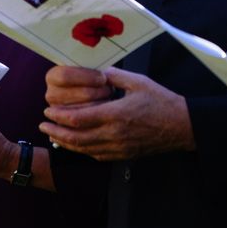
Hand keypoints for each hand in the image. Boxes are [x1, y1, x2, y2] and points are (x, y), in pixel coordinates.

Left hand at [40, 67, 194, 160]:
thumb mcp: (138, 82)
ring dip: (65, 142)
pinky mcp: (125, 154)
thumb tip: (95, 72)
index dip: (59, 117)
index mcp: (116, 114)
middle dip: (56, 131)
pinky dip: (82, 150)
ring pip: (85, 149)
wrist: (184, 126)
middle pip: (77, 137)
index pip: (79, 119)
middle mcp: (115, 134)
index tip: (48, 111)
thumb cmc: (161, 101)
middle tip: (42, 125)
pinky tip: (74, 144)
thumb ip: (113, 76)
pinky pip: (97, 155)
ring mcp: (120, 147)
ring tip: (52, 135)